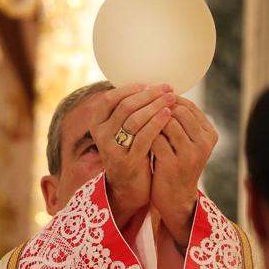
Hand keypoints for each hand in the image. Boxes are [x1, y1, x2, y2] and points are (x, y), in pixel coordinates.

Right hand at [90, 83, 175, 229]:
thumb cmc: (130, 150)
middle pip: (124, 107)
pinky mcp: (128, 161)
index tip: (151, 85)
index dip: (131, 89)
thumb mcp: (122, 129)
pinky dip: (157, 122)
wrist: (129, 185)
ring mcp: (113, 149)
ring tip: (171, 98)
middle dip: (148, 95)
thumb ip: (128, 110)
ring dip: (155, 106)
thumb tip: (148, 84)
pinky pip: (144, 137)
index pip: (110, 98)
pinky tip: (168, 114)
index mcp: (97, 123)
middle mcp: (101, 135)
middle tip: (166, 89)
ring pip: (134, 120)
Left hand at [150, 100, 217, 247]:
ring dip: (149, 117)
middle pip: (178, 110)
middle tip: (140, 105)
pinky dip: (143, 133)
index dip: (166, 99)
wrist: (175, 198)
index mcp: (209, 135)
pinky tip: (134, 133)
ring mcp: (190, 154)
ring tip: (136, 117)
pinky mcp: (173, 164)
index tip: (150, 98)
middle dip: (157, 106)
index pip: (188, 106)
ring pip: (166, 122)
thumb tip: (162, 91)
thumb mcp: (186, 142)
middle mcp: (204, 143)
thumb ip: (180, 121)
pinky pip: (155, 139)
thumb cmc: (176, 164)